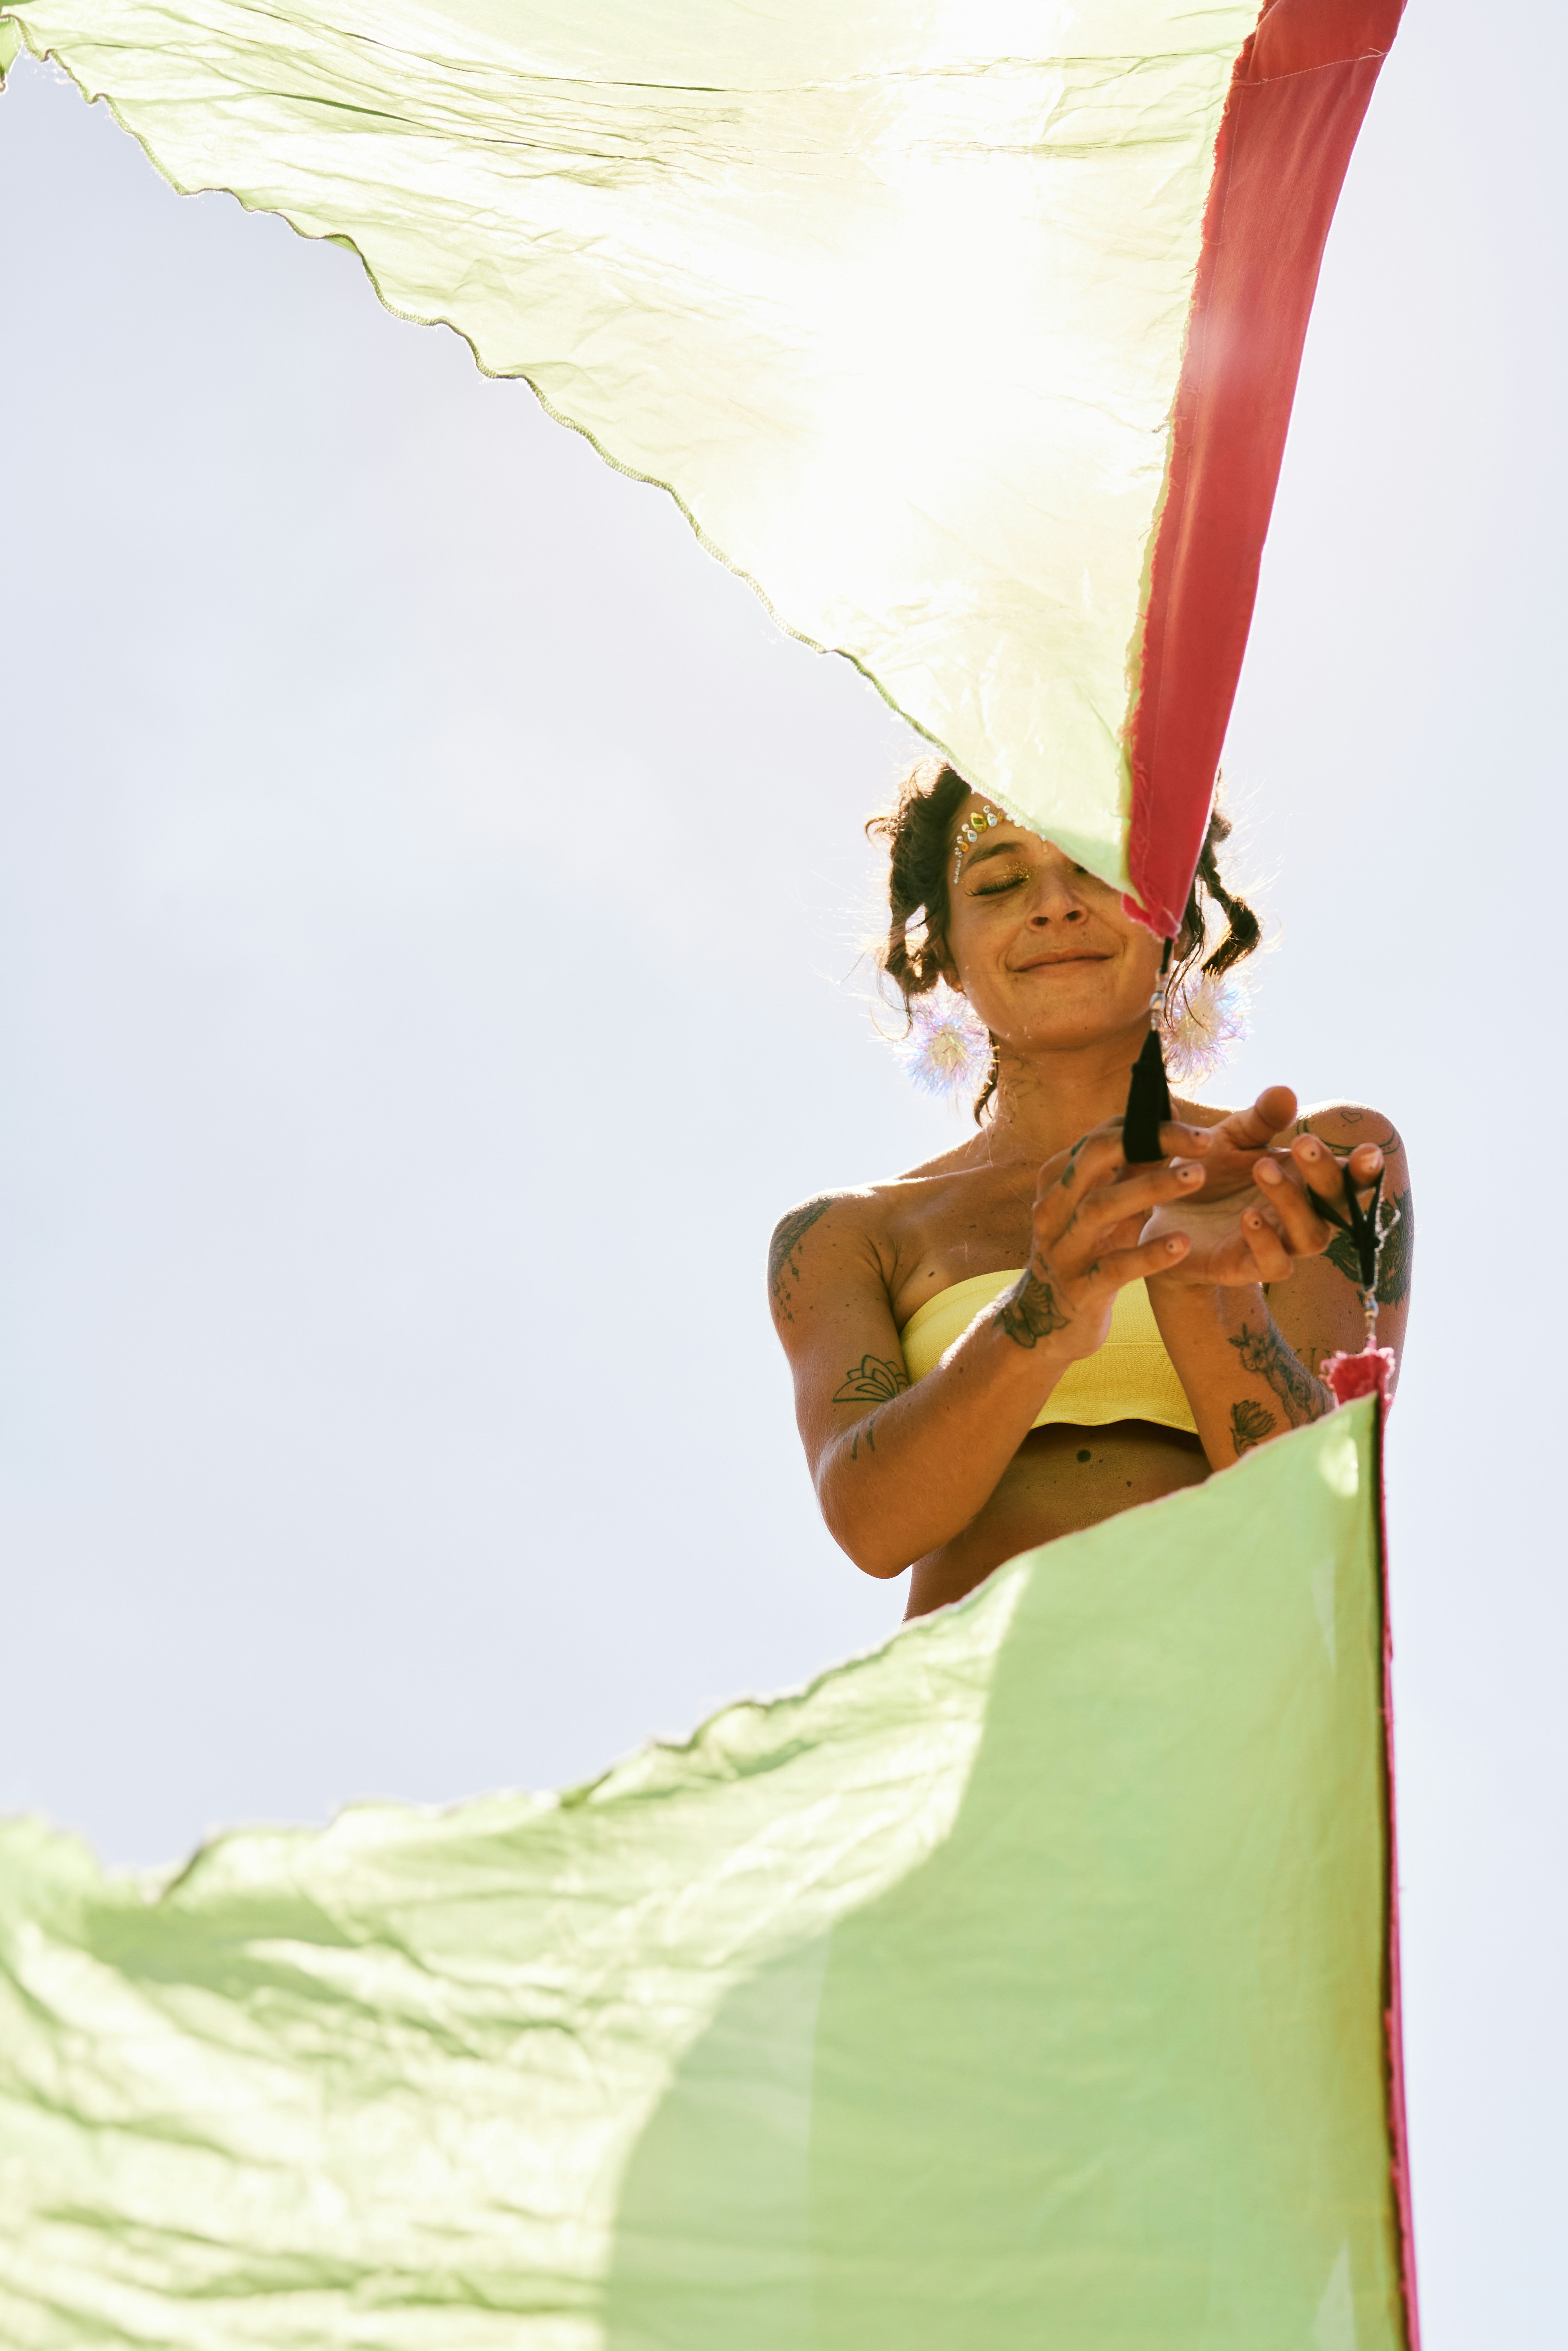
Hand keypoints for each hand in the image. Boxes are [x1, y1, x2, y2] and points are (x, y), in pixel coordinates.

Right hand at [1003, 1117, 1213, 1357]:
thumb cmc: (1085, 1254)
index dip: (1145, 1123)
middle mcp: (1053, 1208)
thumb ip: (1129, 1173)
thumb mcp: (1103, 1211)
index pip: (1099, 1137)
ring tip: (1197, 1177)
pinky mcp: (1079, 1289)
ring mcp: (1062, 1249)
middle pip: (1094, 1158)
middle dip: (1149, 1141)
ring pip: (1100, 1207)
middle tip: (1203, 1141)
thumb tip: (1170, 1127)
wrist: (1044, 1325)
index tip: (1187, 1120)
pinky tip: (1182, 1243)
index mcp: (1057, 1181)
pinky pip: (1115, 1267)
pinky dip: (1149, 1254)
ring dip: (1151, 1187)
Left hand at [1141, 1087, 1384, 1286]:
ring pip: (1310, 1236)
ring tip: (1262, 1168)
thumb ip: (1259, 1120)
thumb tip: (1286, 1091)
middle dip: (1326, 1175)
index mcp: (1305, 1182)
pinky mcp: (1247, 1268)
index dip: (1364, 1169)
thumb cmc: (1209, 1174)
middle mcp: (1301, 1216)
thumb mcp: (1230, 1139)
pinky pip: (1273, 1264)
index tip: (1368, 1151)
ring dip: (1293, 1202)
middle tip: (1303, 1143)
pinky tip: (1247, 1215)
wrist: (1163, 1214)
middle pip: (1337, 1206)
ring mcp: (1279, 1245)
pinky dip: (1266, 1240)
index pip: (1347, 1178)